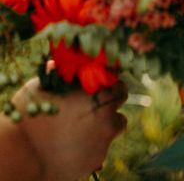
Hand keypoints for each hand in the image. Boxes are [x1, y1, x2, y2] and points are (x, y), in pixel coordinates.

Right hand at [12, 78, 126, 180]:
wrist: (22, 158)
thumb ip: (56, 74)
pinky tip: (74, 143)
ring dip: (104, 122)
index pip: (117, 81)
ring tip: (82, 124)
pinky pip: (101, 147)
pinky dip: (92, 144)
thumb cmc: (29, 117)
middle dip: (108, 99)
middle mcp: (107, 116)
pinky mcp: (97, 160)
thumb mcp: (40, 87)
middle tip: (90, 102)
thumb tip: (57, 64)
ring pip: (115, 125)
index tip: (97, 83)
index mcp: (99, 94)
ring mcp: (104, 140)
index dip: (107, 81)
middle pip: (120, 101)